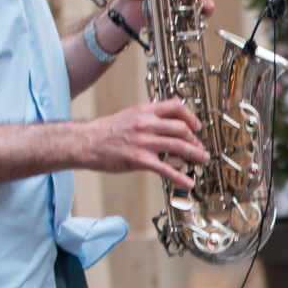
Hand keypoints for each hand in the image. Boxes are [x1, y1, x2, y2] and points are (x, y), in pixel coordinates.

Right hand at [77, 99, 207, 185]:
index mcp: (144, 110)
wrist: (86, 142)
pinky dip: (180, 177)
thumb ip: (147, 118)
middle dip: (195, 139)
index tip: (196, 126)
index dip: (190, 116)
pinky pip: (166, 169)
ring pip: (178, 146)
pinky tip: (187, 181)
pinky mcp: (140, 160)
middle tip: (199, 146)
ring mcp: (144, 142)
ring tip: (201, 159)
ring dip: (194, 154)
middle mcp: (146, 124)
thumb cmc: (104, 131)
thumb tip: (165, 125)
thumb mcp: (129, 115)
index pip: (175, 106)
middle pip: (181, 128)